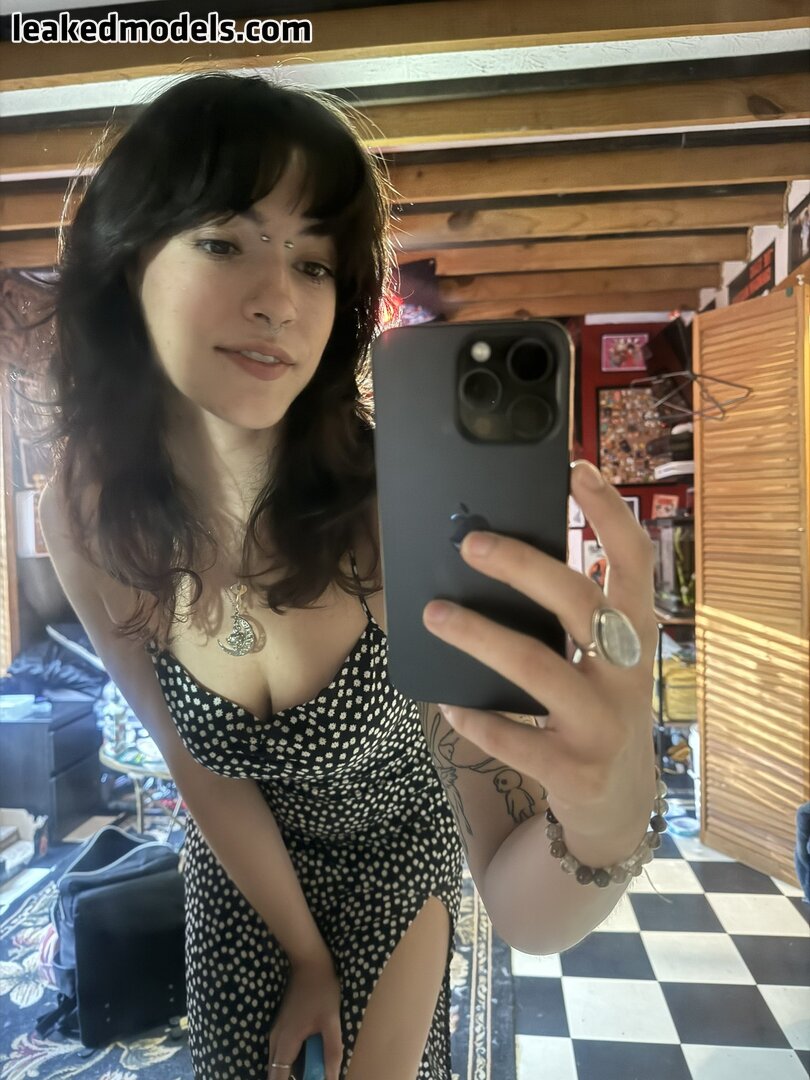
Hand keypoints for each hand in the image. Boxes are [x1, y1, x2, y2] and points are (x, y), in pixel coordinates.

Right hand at [267, 957, 342, 1079]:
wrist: (309, 962)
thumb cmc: (322, 991)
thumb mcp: (332, 1021)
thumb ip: (331, 1052)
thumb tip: (332, 1079)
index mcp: (286, 1041)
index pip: (277, 1077)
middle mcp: (275, 1039)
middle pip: (276, 1071)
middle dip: (290, 1079)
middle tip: (312, 1074)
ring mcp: (276, 1030)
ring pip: (278, 1061)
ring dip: (292, 1069)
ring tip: (312, 1067)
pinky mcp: (281, 1024)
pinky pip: (282, 1050)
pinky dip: (292, 1058)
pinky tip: (309, 1053)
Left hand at [422, 460, 658, 833]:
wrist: (619, 808)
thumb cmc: (596, 710)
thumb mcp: (600, 661)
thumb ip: (569, 618)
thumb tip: (498, 556)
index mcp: (637, 636)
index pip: (634, 562)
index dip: (610, 513)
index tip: (576, 469)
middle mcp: (630, 674)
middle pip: (580, 604)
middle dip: (524, 567)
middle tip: (471, 544)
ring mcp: (605, 724)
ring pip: (538, 668)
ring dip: (480, 637)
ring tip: (434, 614)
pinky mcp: (576, 770)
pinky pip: (516, 740)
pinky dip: (477, 718)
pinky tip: (446, 703)